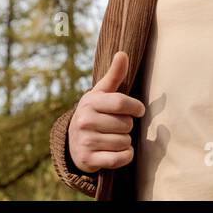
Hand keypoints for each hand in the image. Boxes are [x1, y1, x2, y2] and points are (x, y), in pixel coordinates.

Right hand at [68, 50, 145, 173]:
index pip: (121, 103)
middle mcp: (84, 121)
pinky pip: (119, 159)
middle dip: (128, 126)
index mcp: (90, 102)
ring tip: (114, 137)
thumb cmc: (95, 112)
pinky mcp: (88, 160)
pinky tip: (119, 151)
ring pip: (124, 142)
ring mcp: (85, 142)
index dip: (136, 107)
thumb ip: (115, 75)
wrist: (73, 142)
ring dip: (126, 141)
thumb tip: (123, 53)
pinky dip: (125, 156)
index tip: (139, 110)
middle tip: (117, 126)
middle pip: (126, 124)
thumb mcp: (102, 93)